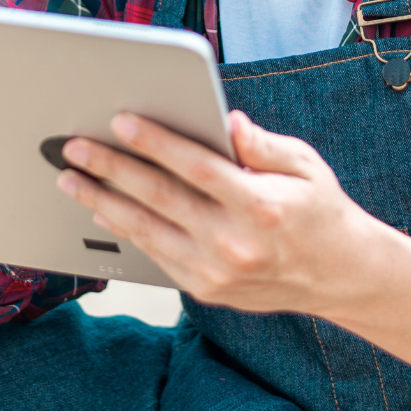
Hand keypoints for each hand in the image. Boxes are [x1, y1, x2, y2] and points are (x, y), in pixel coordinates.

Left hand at [55, 110, 391, 315]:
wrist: (339, 277)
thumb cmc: (319, 211)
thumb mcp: (304, 165)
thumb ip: (262, 144)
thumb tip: (226, 121)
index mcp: (260, 204)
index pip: (196, 167)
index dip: (155, 142)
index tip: (120, 121)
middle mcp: (235, 242)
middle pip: (159, 198)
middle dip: (111, 168)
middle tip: (75, 147)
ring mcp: (216, 271)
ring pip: (146, 230)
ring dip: (103, 201)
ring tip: (71, 179)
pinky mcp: (205, 289)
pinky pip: (155, 254)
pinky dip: (125, 230)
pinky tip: (103, 208)